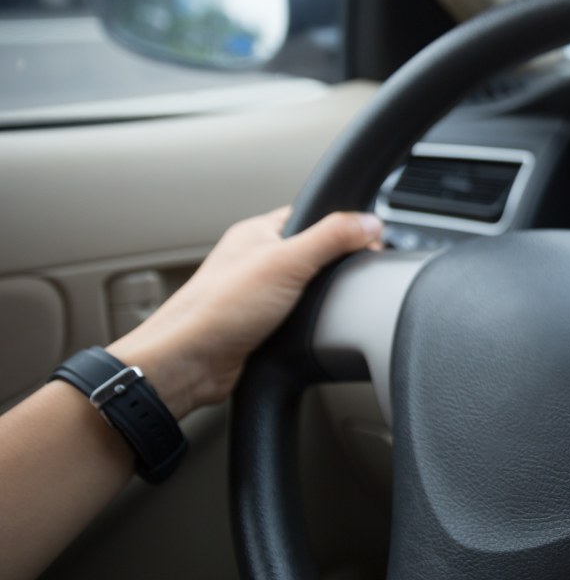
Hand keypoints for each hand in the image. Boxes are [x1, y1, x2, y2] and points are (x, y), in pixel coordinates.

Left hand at [107, 207, 382, 419]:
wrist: (189, 364)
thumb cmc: (219, 309)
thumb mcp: (287, 262)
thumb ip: (332, 238)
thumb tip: (370, 222)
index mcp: (257, 232)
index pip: (313, 215)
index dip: (344, 225)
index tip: (370, 241)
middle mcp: (256, 260)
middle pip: (315, 252)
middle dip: (337, 265)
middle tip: (353, 276)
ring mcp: (258, 293)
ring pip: (307, 287)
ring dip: (322, 297)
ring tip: (330, 304)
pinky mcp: (261, 324)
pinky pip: (299, 315)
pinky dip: (310, 321)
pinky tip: (314, 328)